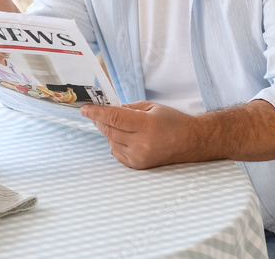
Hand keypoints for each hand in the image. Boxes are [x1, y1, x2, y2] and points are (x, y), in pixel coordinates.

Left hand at [81, 101, 199, 169]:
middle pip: (109, 130)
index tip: (85, 109)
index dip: (97, 113)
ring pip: (111, 141)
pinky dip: (115, 143)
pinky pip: (116, 152)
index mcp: (146, 125)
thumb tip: (109, 110)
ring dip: (110, 132)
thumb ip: (129, 108)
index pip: (114, 118)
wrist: (189, 142)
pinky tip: (125, 137)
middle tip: (95, 113)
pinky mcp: (138, 165)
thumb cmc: (172, 121)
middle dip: (99, 120)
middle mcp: (141, 143)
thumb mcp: (152, 107)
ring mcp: (139, 157)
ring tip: (123, 126)